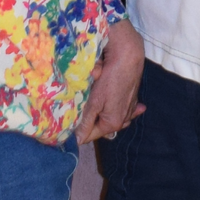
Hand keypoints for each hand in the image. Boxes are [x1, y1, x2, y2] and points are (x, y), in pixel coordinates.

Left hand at [77, 19, 146, 141]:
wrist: (129, 57)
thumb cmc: (110, 79)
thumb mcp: (95, 102)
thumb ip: (86, 122)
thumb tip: (77, 141)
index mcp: (113, 123)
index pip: (89, 135)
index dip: (77, 130)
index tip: (66, 122)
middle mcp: (123, 120)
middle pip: (99, 125)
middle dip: (88, 118)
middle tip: (78, 108)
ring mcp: (129, 110)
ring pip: (108, 116)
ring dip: (99, 111)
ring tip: (92, 103)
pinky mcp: (132, 99)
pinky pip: (120, 108)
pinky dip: (114, 106)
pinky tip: (115, 104)